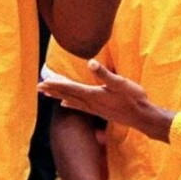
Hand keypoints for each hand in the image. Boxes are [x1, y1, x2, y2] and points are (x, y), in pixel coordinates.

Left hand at [39, 60, 173, 141]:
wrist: (142, 117)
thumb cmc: (133, 98)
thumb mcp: (120, 83)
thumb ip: (105, 73)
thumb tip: (90, 62)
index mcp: (93, 94)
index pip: (70, 88)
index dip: (56, 84)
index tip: (43, 82)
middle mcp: (91, 103)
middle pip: (67, 95)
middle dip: (53, 90)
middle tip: (38, 87)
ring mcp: (94, 108)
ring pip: (72, 101)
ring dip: (59, 96)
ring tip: (47, 94)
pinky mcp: (99, 111)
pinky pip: (79, 107)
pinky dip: (70, 104)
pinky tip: (65, 104)